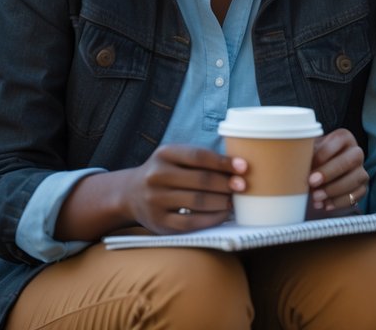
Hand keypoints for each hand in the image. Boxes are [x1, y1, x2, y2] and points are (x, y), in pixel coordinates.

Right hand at [125, 144, 239, 233]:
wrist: (131, 194)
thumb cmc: (167, 172)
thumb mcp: (177, 157)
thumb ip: (203, 160)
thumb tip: (241, 168)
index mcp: (165, 154)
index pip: (199, 156)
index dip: (224, 163)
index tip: (244, 168)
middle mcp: (156, 175)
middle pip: (201, 180)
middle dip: (227, 184)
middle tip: (243, 187)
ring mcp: (155, 200)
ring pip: (198, 201)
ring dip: (222, 202)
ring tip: (234, 200)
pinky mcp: (158, 222)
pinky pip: (190, 222)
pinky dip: (212, 219)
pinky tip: (223, 214)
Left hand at [307, 128, 368, 212]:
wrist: (320, 175)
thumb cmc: (312, 160)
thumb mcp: (308, 151)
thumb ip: (303, 153)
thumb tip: (294, 163)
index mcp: (343, 138)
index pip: (339, 140)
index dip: (323, 154)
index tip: (308, 166)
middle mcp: (356, 152)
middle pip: (352, 159)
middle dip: (331, 172)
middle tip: (312, 182)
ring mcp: (361, 170)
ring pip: (358, 177)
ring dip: (335, 189)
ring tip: (316, 198)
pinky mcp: (362, 187)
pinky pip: (358, 194)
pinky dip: (341, 202)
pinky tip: (325, 205)